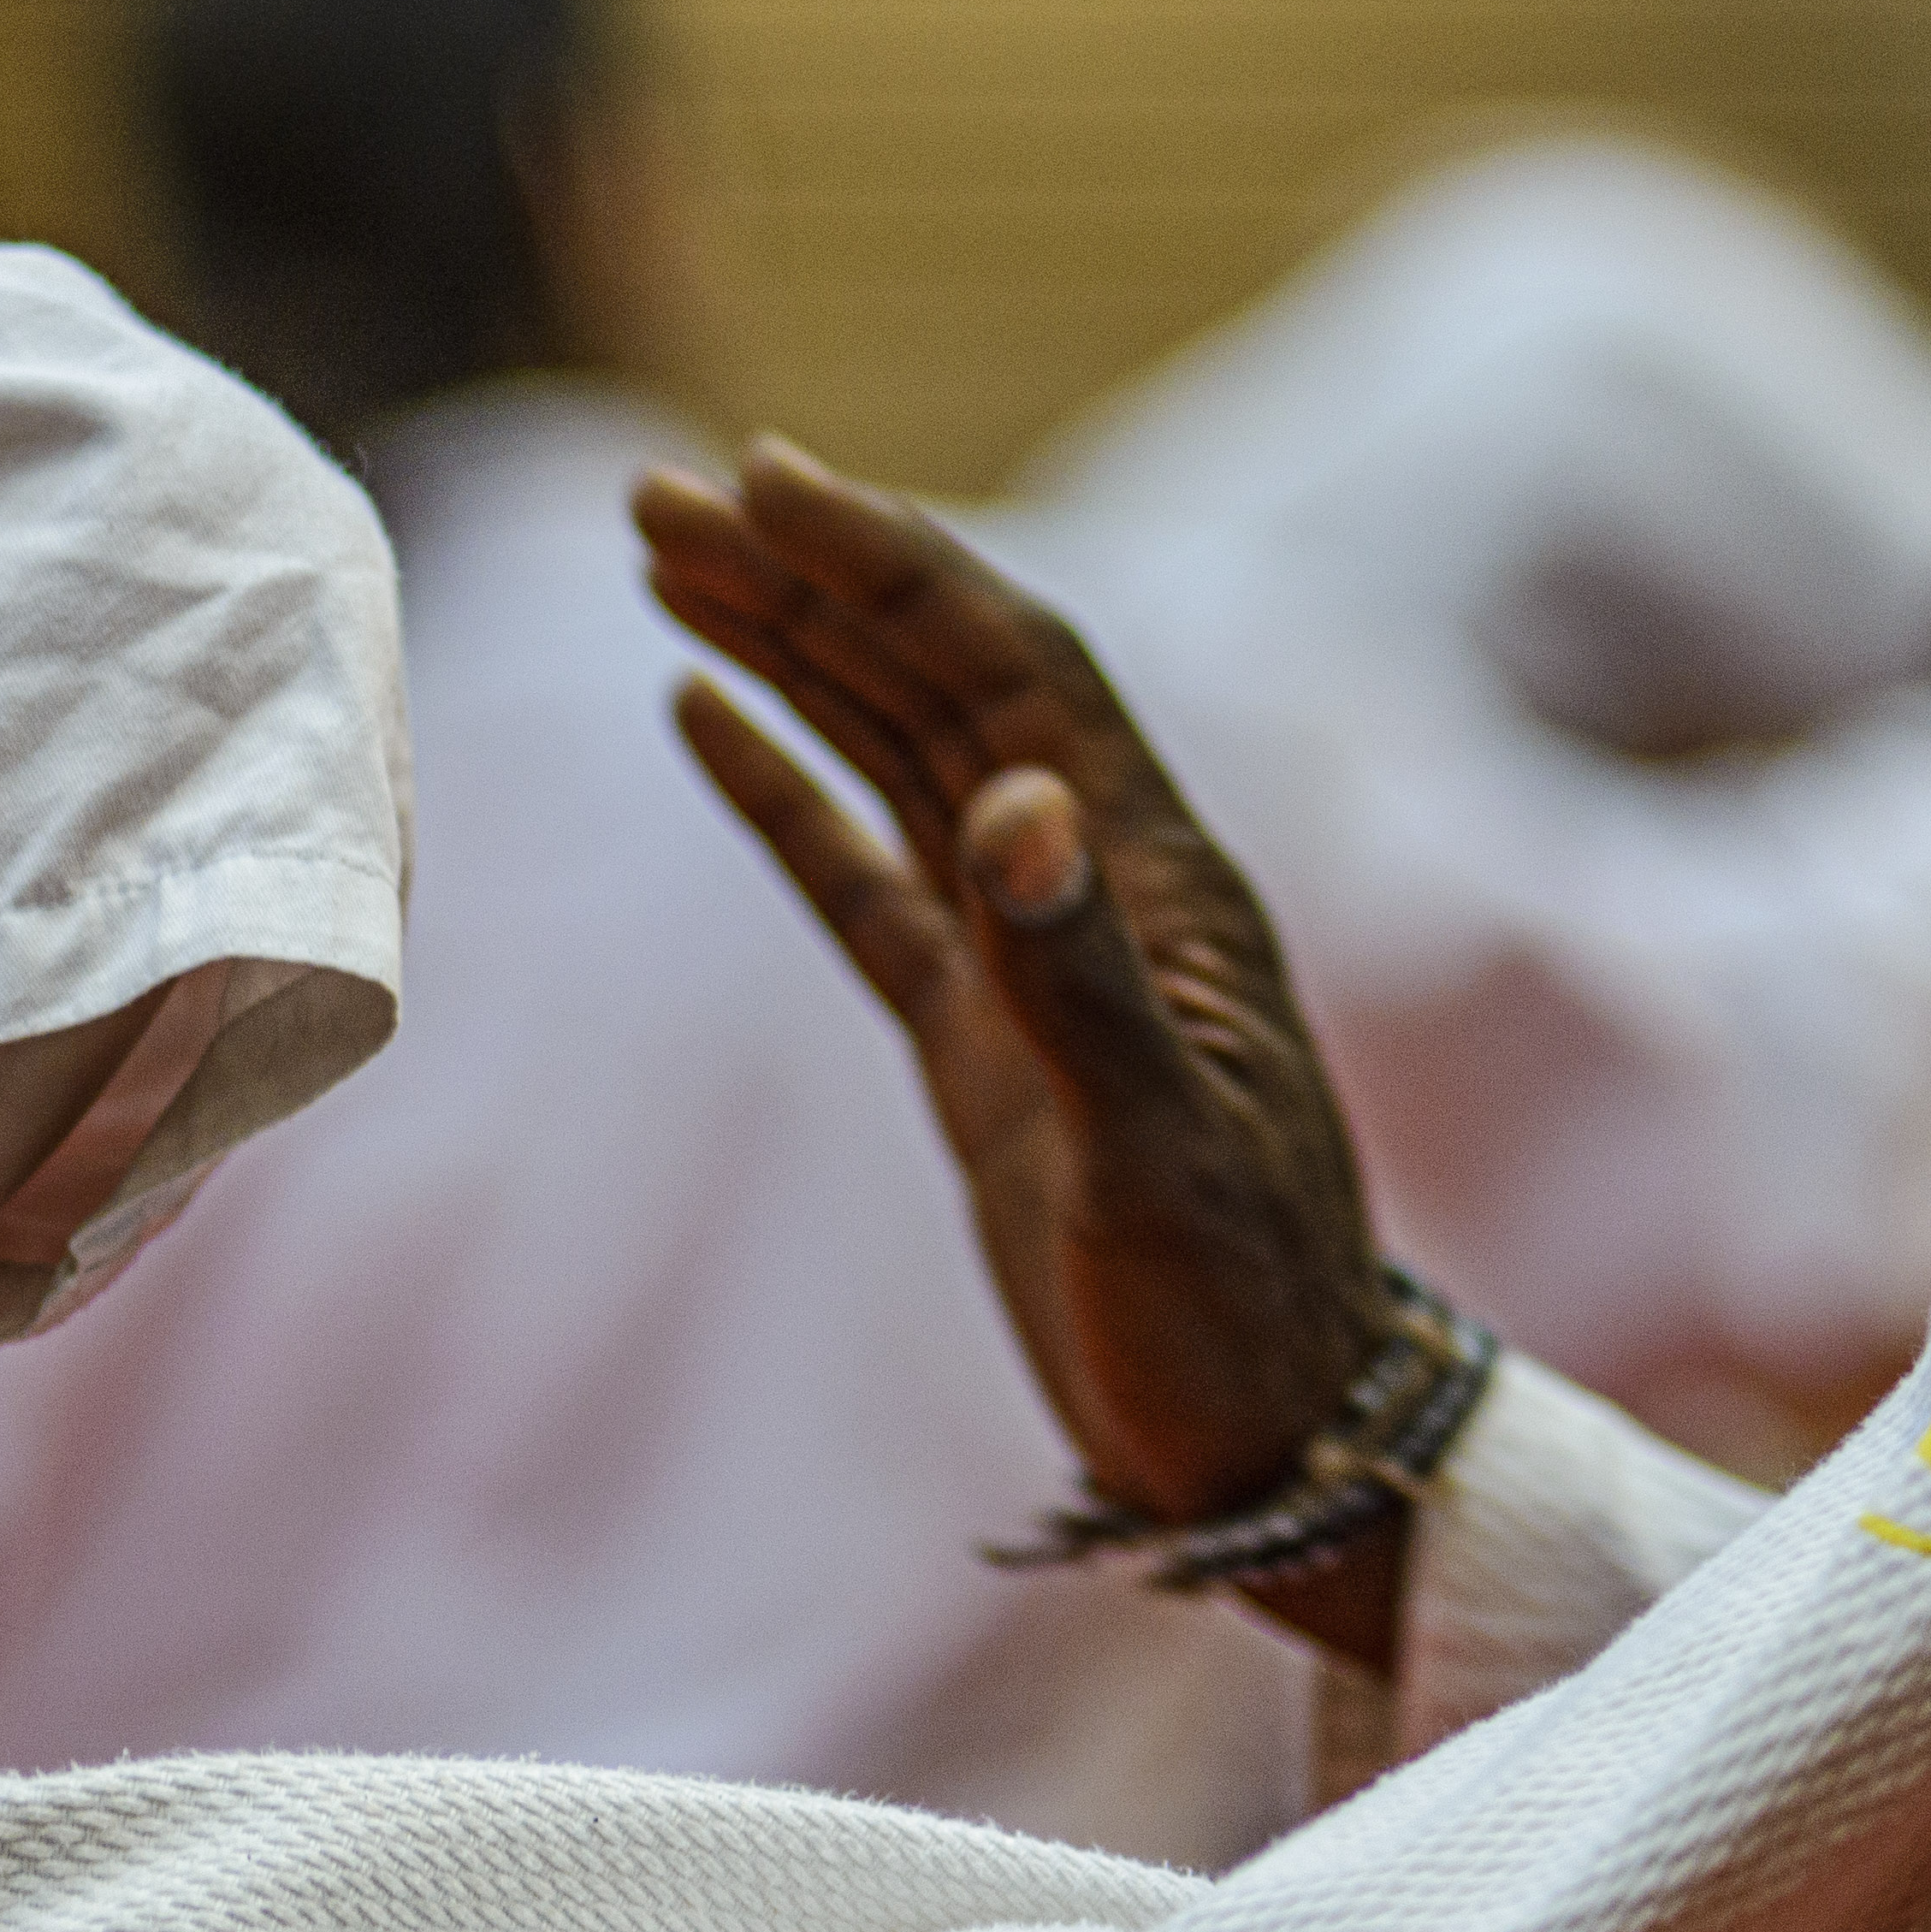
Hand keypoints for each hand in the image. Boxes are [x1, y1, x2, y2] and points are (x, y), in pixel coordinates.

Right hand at [637, 440, 1405, 1671]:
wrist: (1266, 1447)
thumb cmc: (1237, 1316)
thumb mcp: (1159, 1156)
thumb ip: (1079, 980)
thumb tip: (1016, 799)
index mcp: (1152, 881)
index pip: (1010, 671)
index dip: (893, 567)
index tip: (770, 484)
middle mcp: (1092, 886)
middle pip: (937, 684)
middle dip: (810, 578)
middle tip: (664, 494)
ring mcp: (1027, 960)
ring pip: (891, 757)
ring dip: (788, 652)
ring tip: (665, 562)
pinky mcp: (974, 1040)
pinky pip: (863, 877)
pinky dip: (783, 791)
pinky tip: (701, 718)